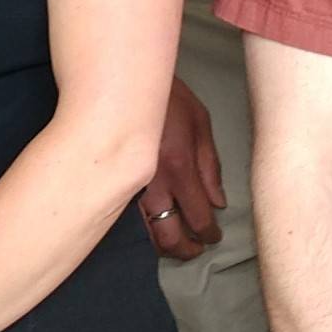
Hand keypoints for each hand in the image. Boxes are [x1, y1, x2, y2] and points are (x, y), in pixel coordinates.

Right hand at [138, 77, 226, 259]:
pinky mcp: (112, 185)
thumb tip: (219, 203)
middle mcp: (152, 185)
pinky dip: (141, 233)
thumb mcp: (199, 121)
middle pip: (170, 237)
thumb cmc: (166, 97)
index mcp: (179, 167)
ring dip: (163, 246)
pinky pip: (126, 222)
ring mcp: (127, 188)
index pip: (198, 216)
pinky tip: (150, 231)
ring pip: (144, 236)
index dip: (208, 233)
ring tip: (175, 245)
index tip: (213, 235)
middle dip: (186, 249)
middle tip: (196, 248)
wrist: (123, 82)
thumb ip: (211, 166)